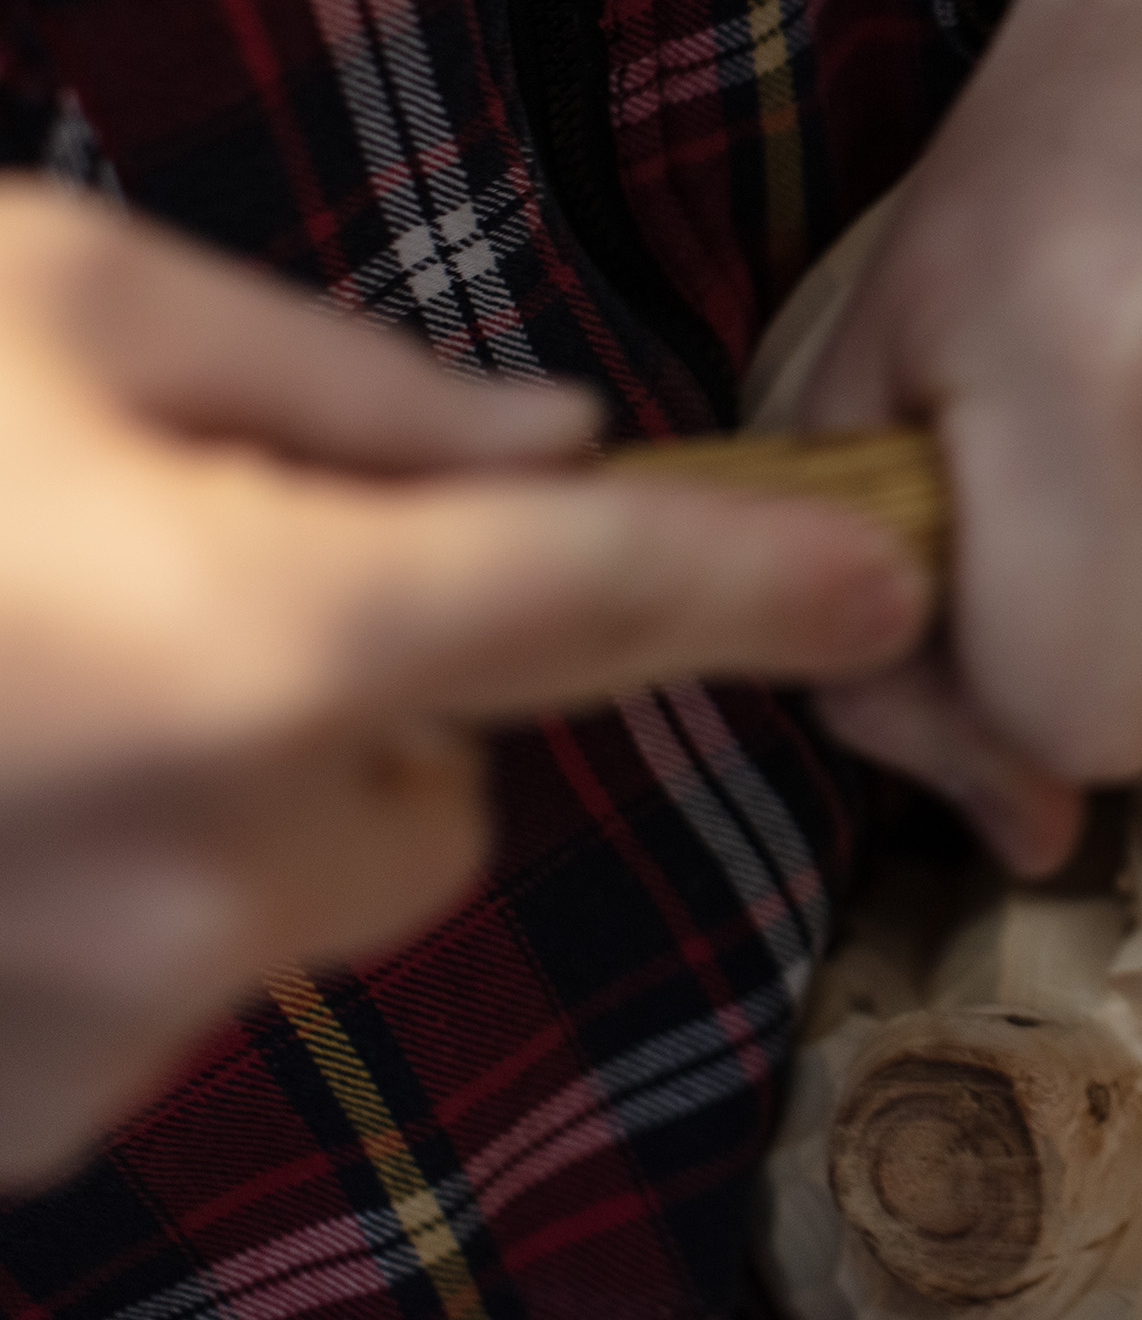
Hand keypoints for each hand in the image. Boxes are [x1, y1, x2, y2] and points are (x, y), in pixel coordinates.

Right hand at [0, 179, 928, 1179]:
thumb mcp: (56, 295)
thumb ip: (336, 384)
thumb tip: (541, 442)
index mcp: (246, 634)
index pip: (586, 611)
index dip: (753, 586)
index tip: (878, 581)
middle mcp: (197, 868)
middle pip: (433, 804)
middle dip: (376, 706)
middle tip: (188, 590)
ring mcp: (81, 1024)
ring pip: (290, 906)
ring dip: (233, 804)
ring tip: (26, 683)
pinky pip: (148, 993)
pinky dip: (104, 904)